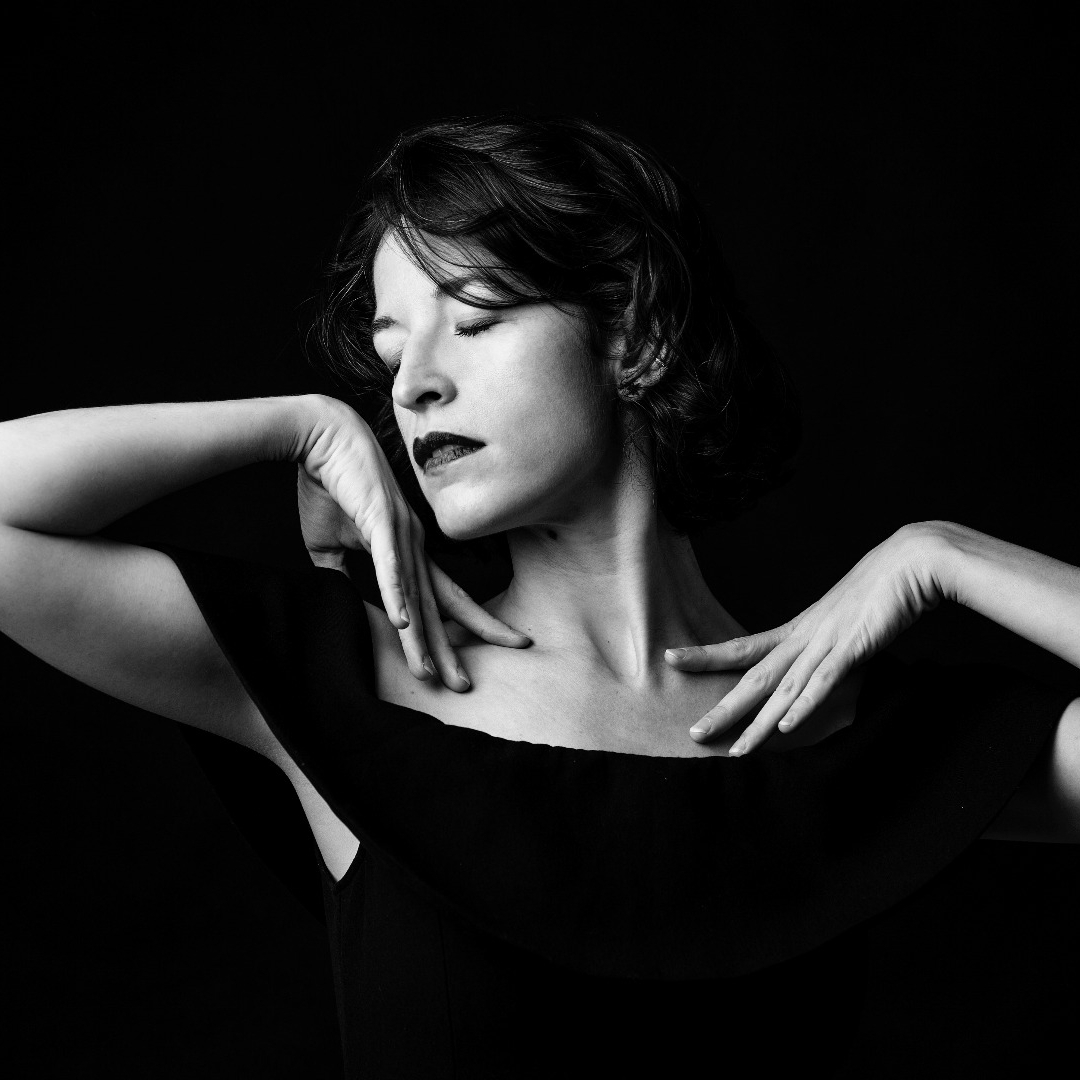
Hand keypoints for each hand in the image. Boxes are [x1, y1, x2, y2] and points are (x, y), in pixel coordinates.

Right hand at [295, 396, 529, 689]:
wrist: (320, 439)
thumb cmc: (329, 487)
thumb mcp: (331, 543)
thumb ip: (340, 575)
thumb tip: (337, 605)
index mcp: (408, 550)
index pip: (440, 599)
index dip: (455, 632)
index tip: (466, 664)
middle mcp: (414, 545)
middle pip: (440, 606)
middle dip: (455, 648)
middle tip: (468, 687)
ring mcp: (401, 533)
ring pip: (416, 596)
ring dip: (424, 638)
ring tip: (434, 674)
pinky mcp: (380, 520)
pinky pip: (388, 565)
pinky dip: (396, 594)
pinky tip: (403, 623)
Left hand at [666, 524, 948, 753]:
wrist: (909, 562)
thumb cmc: (878, 591)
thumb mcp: (842, 622)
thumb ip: (826, 647)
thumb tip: (815, 667)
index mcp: (797, 630)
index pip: (742, 646)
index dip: (707, 655)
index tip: (671, 658)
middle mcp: (803, 638)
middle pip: (753, 677)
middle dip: (723, 708)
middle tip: (693, 733)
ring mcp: (826, 643)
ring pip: (783, 688)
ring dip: (758, 723)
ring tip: (734, 751)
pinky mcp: (853, 647)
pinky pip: (823, 681)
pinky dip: (803, 705)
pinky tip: (784, 728)